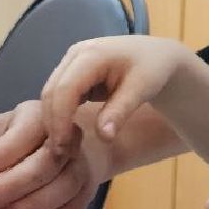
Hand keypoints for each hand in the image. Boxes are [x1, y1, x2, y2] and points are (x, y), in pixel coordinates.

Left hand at [0, 100, 109, 208]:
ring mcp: (81, 165)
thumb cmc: (28, 134)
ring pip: (62, 189)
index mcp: (42, 116)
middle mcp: (68, 138)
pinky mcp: (86, 192)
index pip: (23, 134)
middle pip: (46, 163)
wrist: (76, 141)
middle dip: (10, 187)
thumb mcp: (3, 131)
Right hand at [39, 35, 191, 144]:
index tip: (64, 148)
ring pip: (51, 93)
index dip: (60, 120)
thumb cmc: (153, 69)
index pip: (65, 89)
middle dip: (54, 123)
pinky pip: (58, 94)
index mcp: (93, 54)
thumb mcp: (142, 90)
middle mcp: (76, 54)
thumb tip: (103, 137)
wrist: (157, 56)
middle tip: (63, 153)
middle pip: (52, 91)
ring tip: (66, 148)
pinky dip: (60, 114)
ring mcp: (72, 61)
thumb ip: (120, 112)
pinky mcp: (72, 71)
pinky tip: (69, 134)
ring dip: (54, 121)